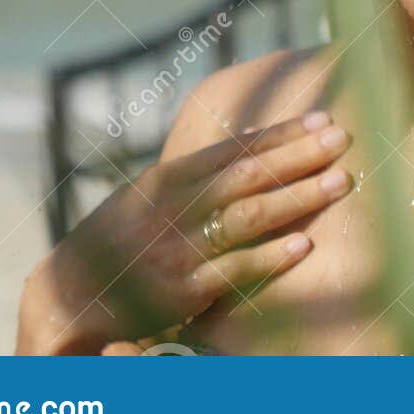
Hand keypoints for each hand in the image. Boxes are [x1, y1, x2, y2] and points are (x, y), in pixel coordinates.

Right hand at [17, 111, 351, 353]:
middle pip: (248, 174)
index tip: (322, 117)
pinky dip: (270, 257)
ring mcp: (179, 248)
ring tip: (340, 182)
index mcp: (169, 178)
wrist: (69, 295)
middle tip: (344, 138)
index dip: (282, 133)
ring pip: (248, 216)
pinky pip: (234, 270)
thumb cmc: (121, 239)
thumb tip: (254, 141)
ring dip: (297, 197)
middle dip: (300, 155)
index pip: (235, 148)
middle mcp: (174, 207)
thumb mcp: (150, 193)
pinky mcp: (181, 291)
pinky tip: (305, 246)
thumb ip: (199, 172)